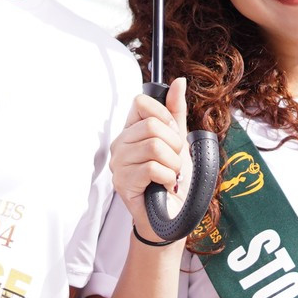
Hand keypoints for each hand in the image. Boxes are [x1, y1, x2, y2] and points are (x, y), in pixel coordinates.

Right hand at [110, 77, 189, 232]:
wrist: (175, 215)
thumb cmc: (174, 179)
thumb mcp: (179, 141)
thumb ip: (176, 112)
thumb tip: (179, 82)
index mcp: (131, 131)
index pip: (141, 102)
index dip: (164, 115)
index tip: (172, 134)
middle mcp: (120, 145)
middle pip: (152, 126)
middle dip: (174, 145)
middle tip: (173, 160)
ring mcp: (118, 164)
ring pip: (154, 146)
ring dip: (173, 163)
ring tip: (170, 174)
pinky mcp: (123, 182)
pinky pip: (152, 167)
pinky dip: (168, 177)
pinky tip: (164, 185)